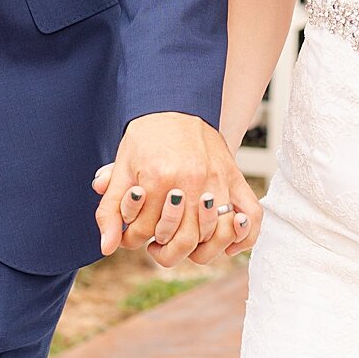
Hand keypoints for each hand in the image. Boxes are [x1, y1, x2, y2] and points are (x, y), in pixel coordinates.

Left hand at [92, 114, 260, 268]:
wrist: (173, 106)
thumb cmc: (145, 139)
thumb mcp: (121, 170)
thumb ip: (110, 210)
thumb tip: (106, 248)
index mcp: (158, 178)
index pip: (145, 232)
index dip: (133, 240)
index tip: (132, 234)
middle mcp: (191, 180)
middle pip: (182, 241)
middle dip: (164, 251)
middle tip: (157, 245)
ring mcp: (217, 180)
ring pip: (215, 235)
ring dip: (198, 250)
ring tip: (184, 244)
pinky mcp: (236, 177)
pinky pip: (252, 216)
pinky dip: (242, 237)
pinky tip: (226, 246)